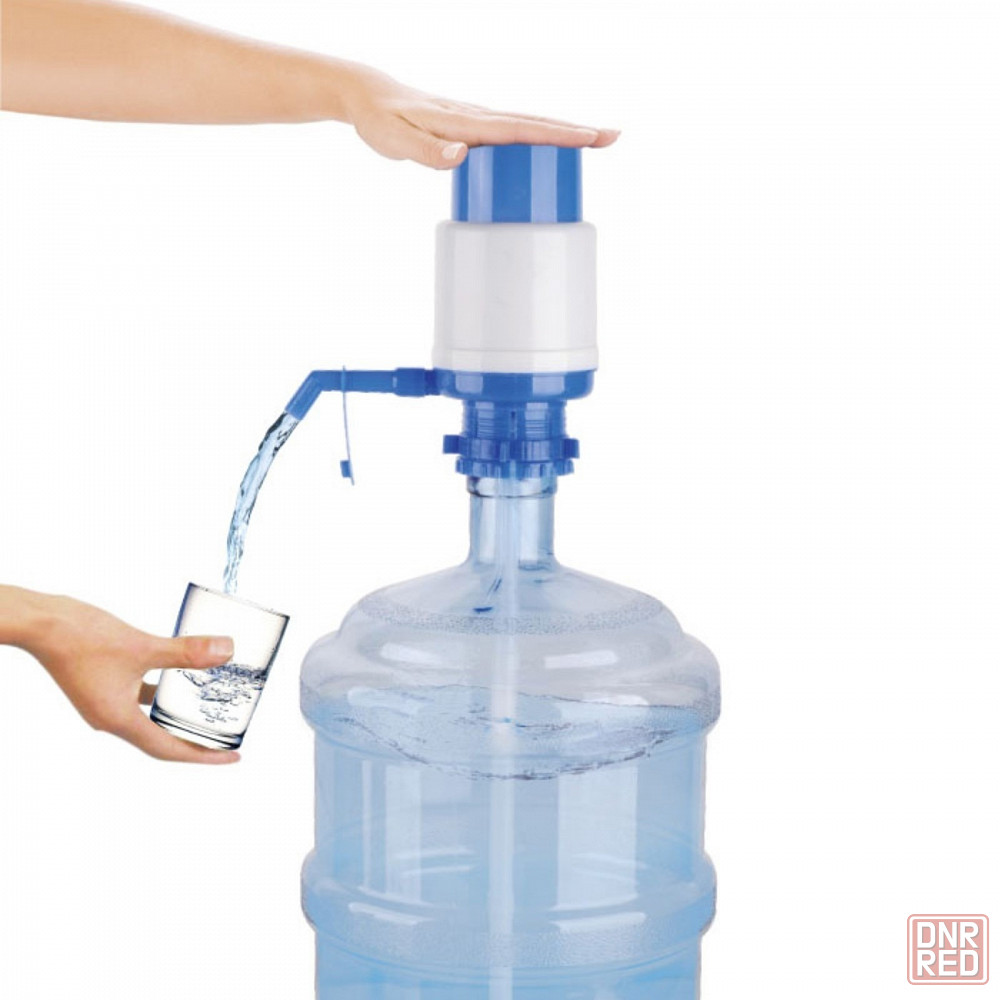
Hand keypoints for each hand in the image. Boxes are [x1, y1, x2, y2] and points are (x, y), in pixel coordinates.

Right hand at [15, 590, 238, 763]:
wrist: (41, 622)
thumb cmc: (82, 637)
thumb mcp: (142, 646)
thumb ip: (185, 653)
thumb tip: (227, 651)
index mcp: (118, 720)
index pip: (168, 750)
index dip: (203, 755)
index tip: (232, 757)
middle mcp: (110, 719)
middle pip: (160, 740)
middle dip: (194, 741)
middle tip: (225, 738)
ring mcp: (103, 703)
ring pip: (149, 719)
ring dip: (177, 718)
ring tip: (206, 713)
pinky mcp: (101, 686)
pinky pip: (138, 699)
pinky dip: (160, 695)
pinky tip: (176, 681)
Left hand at [343, 66, 618, 168]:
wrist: (369, 98)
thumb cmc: (381, 121)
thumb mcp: (395, 140)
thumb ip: (426, 150)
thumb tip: (462, 154)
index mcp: (466, 121)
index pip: (519, 128)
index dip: (556, 135)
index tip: (590, 138)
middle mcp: (478, 116)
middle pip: (535, 123)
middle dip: (575, 130)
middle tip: (613, 137)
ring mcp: (478, 119)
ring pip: (529, 125)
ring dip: (563, 132)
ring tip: (597, 142)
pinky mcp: (474, 125)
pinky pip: (515, 132)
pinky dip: (540, 137)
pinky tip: (552, 150)